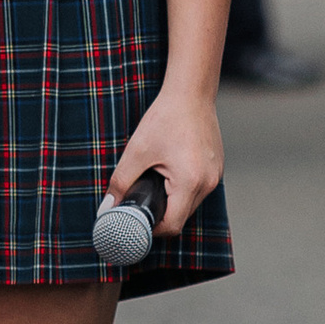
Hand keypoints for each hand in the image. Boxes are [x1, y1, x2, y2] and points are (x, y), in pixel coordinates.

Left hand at [105, 82, 222, 241]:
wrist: (191, 93)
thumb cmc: (166, 118)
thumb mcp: (137, 151)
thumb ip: (121, 182)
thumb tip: (108, 206)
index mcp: (190, 182)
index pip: (173, 225)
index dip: (152, 230)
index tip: (137, 224)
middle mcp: (207, 182)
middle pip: (182, 216)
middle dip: (160, 214)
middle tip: (139, 203)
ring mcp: (215, 176)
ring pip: (191, 204)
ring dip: (172, 202)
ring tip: (154, 185)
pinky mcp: (216, 168)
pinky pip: (198, 190)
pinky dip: (183, 190)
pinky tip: (169, 176)